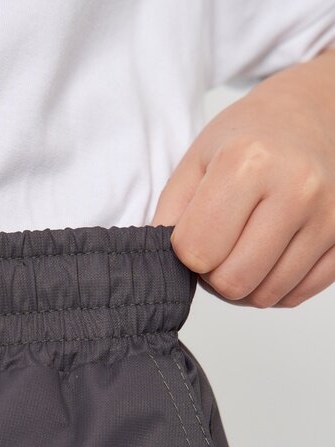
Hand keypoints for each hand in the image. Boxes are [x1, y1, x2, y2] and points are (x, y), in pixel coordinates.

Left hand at [152, 48, 334, 307]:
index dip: (185, 252)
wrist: (320, 114)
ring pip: (265, 297)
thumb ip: (171, 212)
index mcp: (248, 163)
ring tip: (241, 250)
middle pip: (232, 282)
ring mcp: (329, 217)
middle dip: (213, 276)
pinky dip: (274, 286)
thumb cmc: (252, 137)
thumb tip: (162, 262)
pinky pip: (296, 296)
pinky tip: (269, 256)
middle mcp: (296, 190)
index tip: (193, 233)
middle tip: (216, 249)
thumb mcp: (198, 157)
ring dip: (243, 286)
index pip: (196, 251)